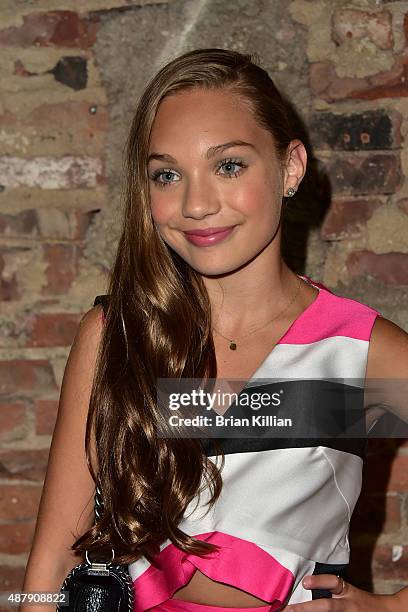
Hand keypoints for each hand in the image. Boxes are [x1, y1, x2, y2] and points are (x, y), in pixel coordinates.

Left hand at [281, 574, 399, 610]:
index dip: (319, 581)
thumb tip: (304, 584)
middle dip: (307, 609)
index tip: (304, 582)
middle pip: (328, 607)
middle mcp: (348, 605)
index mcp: (347, 592)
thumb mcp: (348, 591)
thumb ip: (330, 587)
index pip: (334, 582)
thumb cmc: (360, 601)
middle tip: (289, 610)